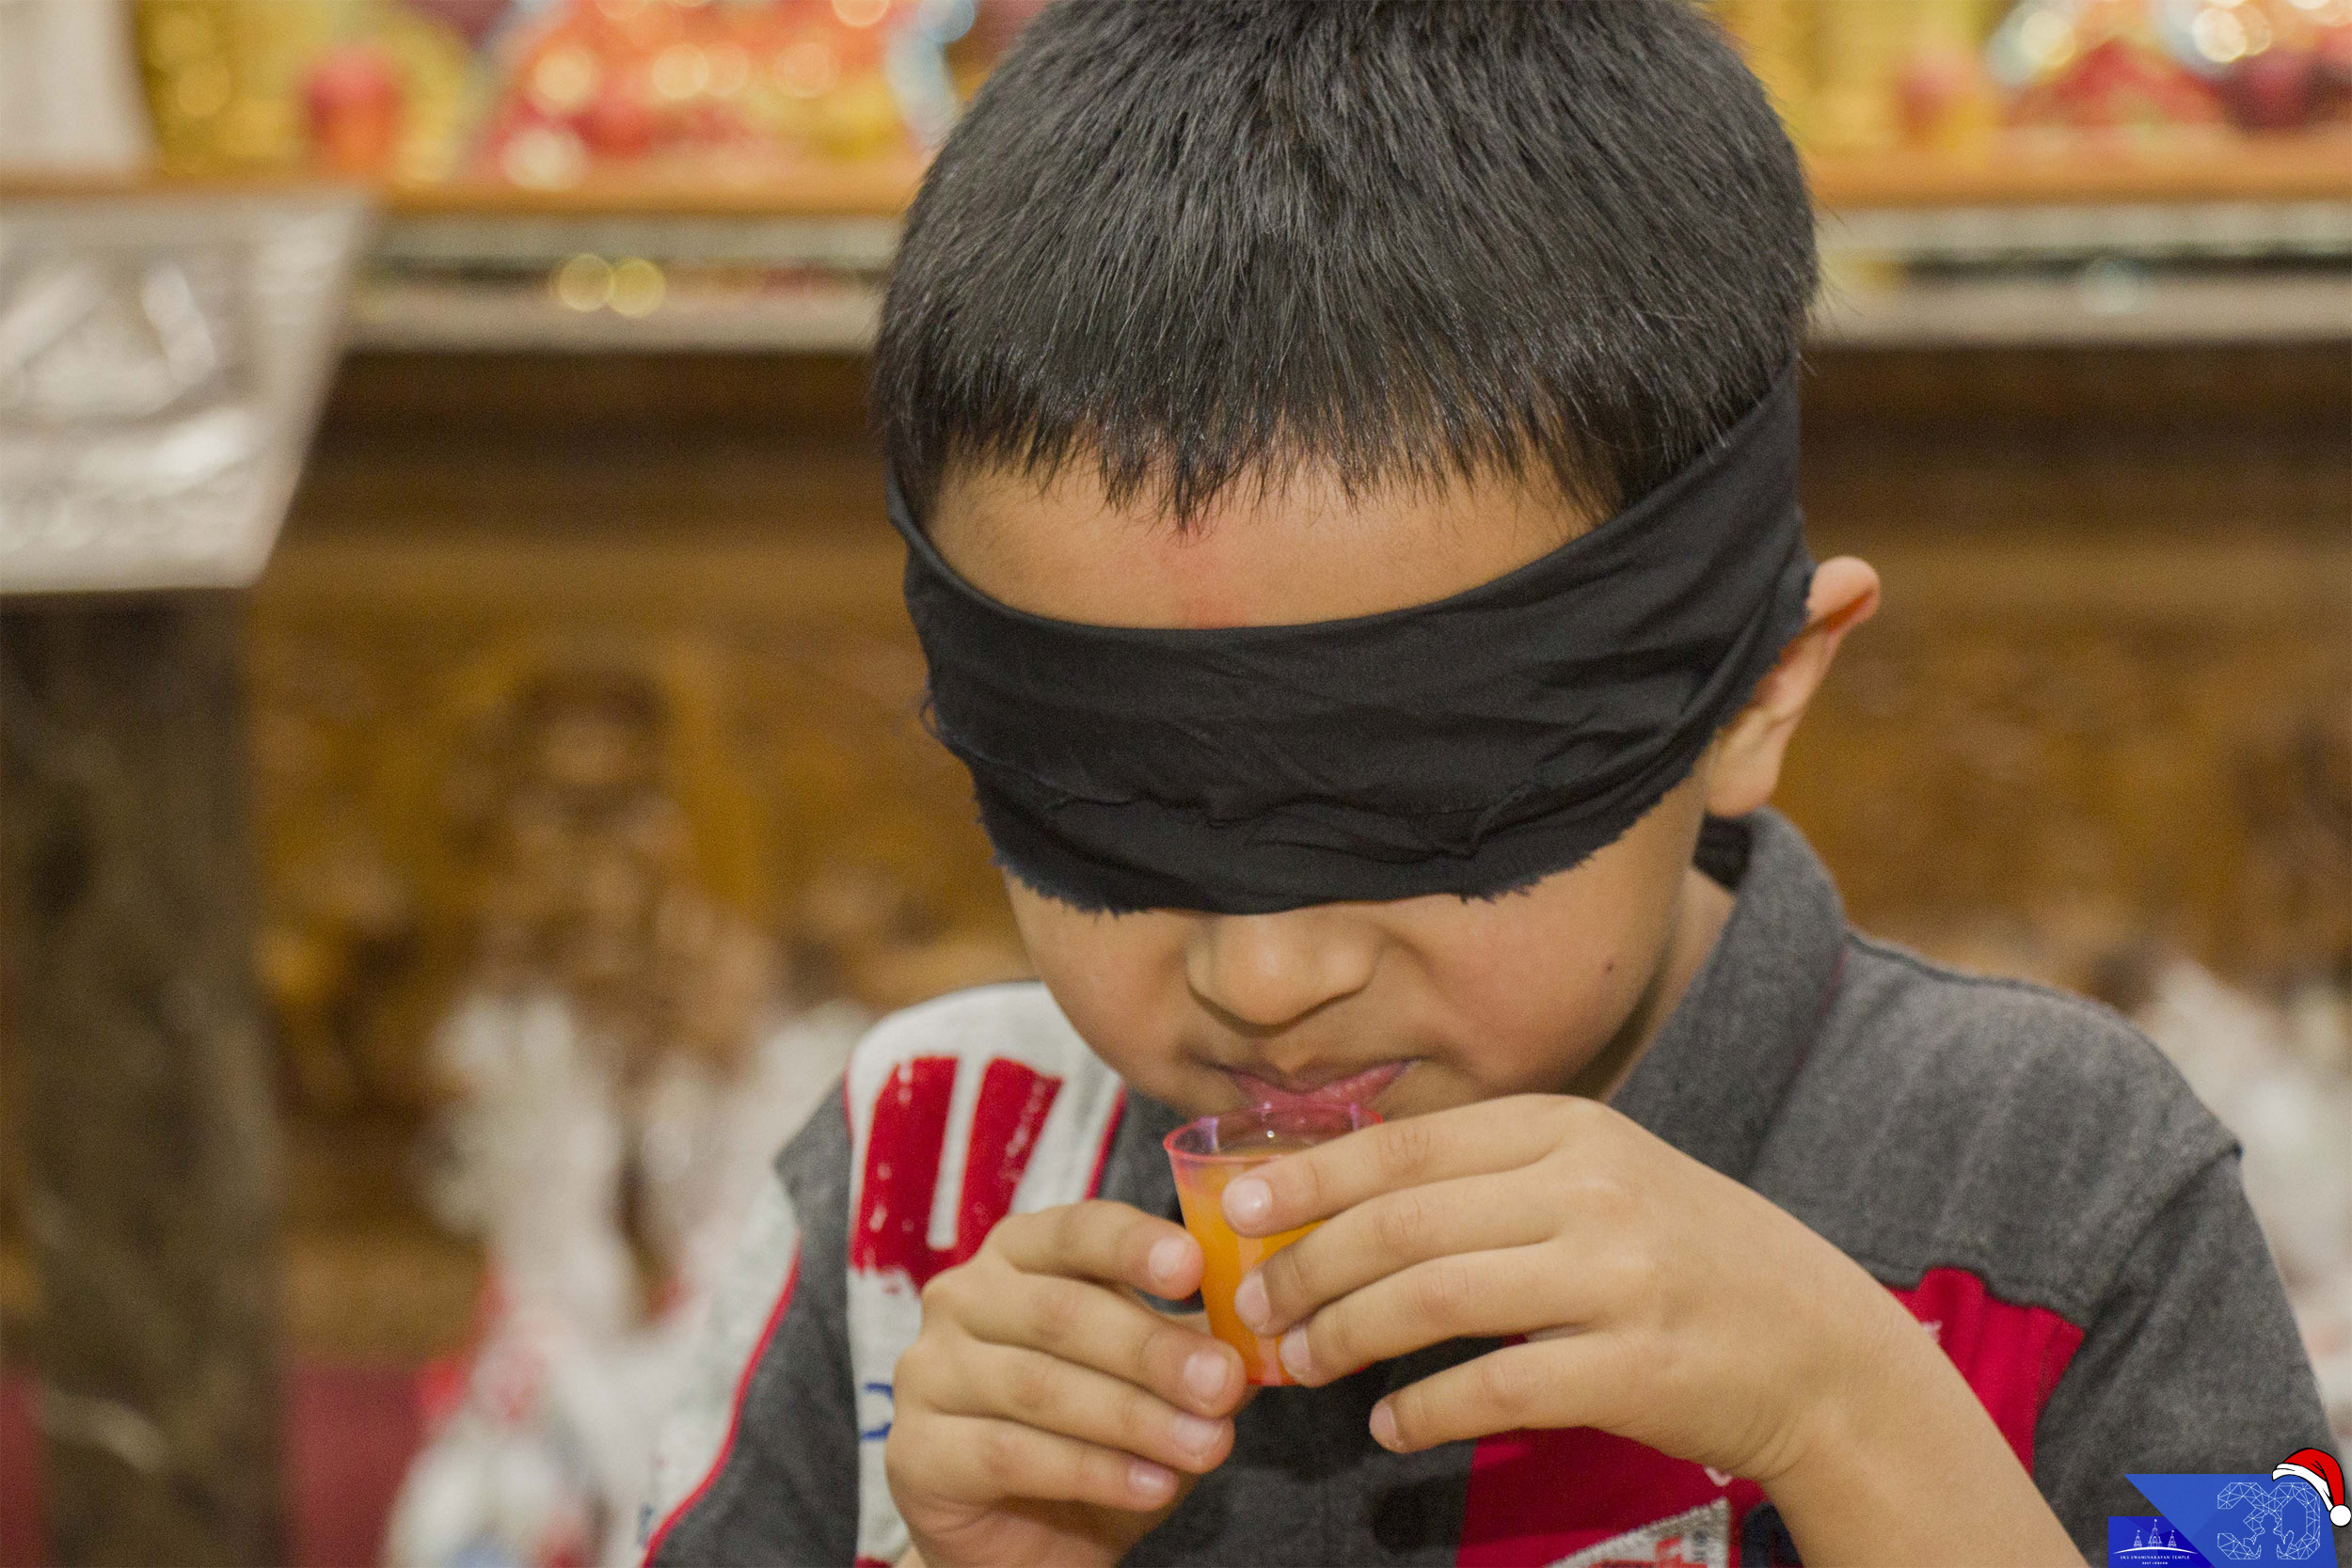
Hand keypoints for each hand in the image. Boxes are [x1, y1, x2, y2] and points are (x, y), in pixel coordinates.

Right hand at [885, 1201, 1249, 1567]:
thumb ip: (1198, 1347)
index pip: (1077, 1229)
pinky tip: (1152, 1486)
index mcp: (1021, 1254)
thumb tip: (1262, 1333)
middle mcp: (962, 1297)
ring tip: (1206, 1446)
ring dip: (1135, 1418)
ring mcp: (929, 1372)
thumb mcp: (1155, 1382)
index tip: (1195, 1267)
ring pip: (1040, 1387)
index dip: (1135, 1245)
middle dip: (1153, 1350)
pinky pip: (1011, 1454)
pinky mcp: (916, 1450)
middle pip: (1063, 1311)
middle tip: (1223, 1384)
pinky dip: (1092, 1472)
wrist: (1025, 1540)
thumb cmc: (1096, 1436)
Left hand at [1224, 1096, 2081, 1563]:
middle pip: (1403, 1221)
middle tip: (1252, 1306)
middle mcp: (1589, 1187)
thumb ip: (1489, 1178)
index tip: (1237, 1205)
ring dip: (1345, 1335)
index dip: (1310, 1175)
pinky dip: (1422, 1411)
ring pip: (1431, 1299)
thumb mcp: (1599, 1179)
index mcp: (1569, 1128)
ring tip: (1299, 1364)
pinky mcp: (1632, 1369)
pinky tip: (1389, 1427)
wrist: (1822, 1348)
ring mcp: (1615, 1276)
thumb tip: (1340, 1195)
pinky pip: (1491, 1390)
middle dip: (1307, 1265)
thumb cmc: (1685, 1259)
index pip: (1406, 1143)